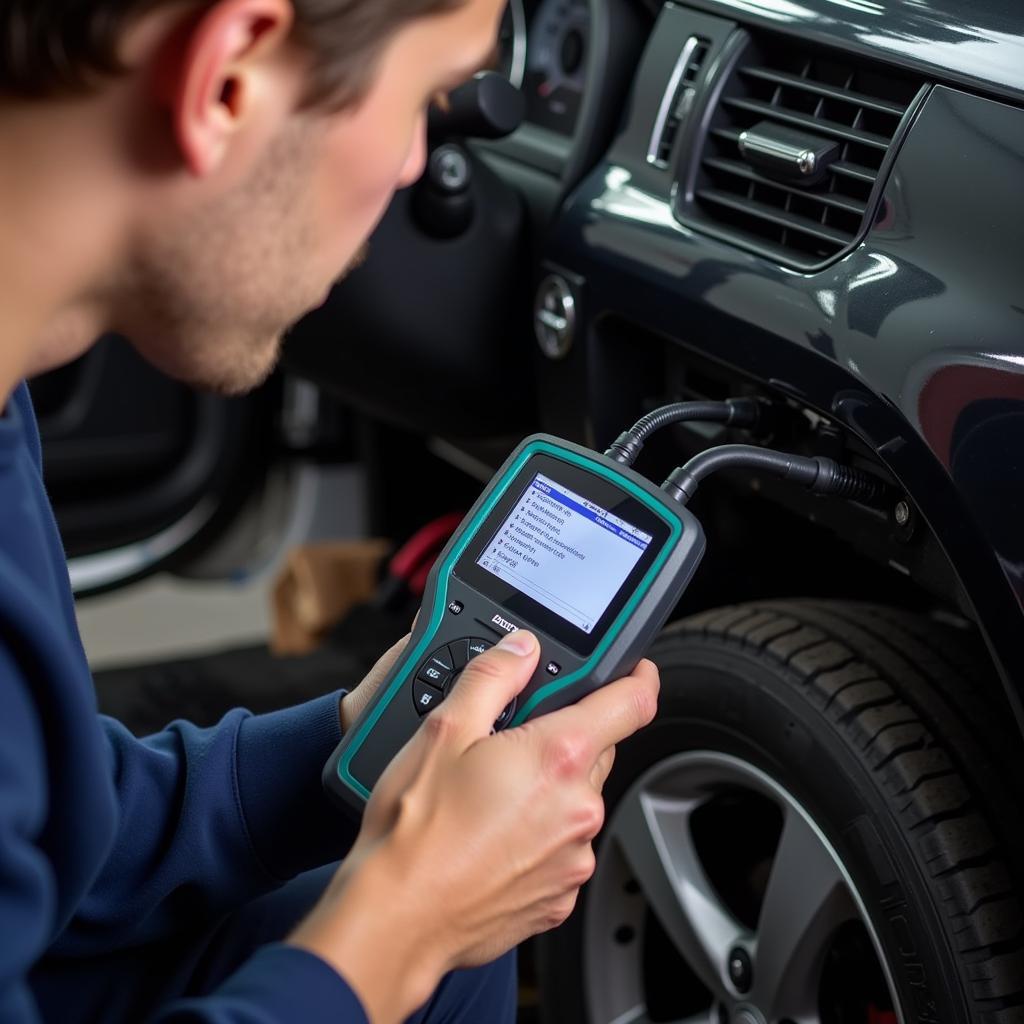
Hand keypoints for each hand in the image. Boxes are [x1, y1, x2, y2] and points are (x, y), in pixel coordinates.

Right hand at [291, 631, 658, 1021]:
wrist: (398, 918)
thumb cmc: (415, 831)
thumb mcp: (444, 729)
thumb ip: (493, 676)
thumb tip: (522, 649)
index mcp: (560, 757)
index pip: (634, 703)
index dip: (638, 677)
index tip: (635, 670)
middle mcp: (580, 809)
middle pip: (598, 750)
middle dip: (563, 737)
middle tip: (509, 742)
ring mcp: (573, 858)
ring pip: (577, 801)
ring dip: (548, 790)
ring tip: (487, 799)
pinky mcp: (560, 897)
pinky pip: (562, 849)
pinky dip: (538, 836)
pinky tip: (491, 838)